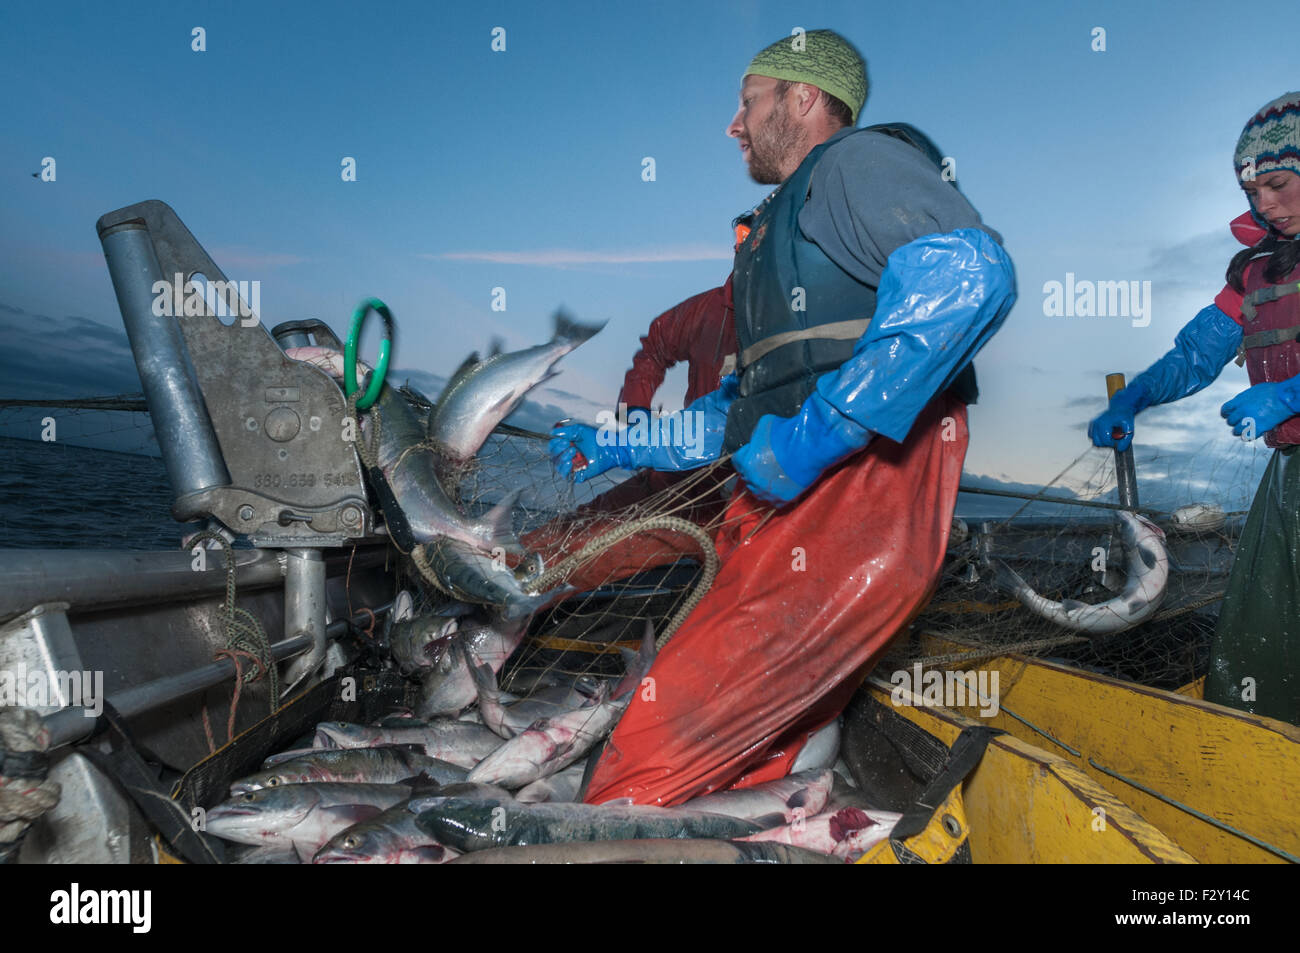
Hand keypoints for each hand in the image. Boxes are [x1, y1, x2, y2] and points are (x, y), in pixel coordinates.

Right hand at [548, 422, 627, 481]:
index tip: (564, 440)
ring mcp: (573, 467)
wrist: (611, 447)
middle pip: (554, 457)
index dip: (555, 444)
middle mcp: (568, 457)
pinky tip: (571, 462)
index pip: (553, 448)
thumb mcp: (579, 430)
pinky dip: (566, 469)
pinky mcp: (579, 475)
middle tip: (569, 445)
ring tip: (573, 451)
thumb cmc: (597, 438)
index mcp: (566, 447)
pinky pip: (567, 476)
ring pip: (559, 467)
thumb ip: (565, 431)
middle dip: (559, 450)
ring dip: (563, 458)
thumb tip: (552, 434)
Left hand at [732, 399, 869, 506]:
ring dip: (762, 484)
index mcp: (747, 463)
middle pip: (746, 477)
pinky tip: (781, 486)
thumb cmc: (788, 434)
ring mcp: (769, 492)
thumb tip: (755, 442)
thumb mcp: (765, 424)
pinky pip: (773, 501)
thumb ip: (755, 436)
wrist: (810, 448)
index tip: (753, 452)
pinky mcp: (783, 499)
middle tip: (764, 463)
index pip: (737, 461)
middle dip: (752, 470)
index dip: (745, 455)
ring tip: (772, 476)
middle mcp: (754, 480)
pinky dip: (775, 494)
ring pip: (758, 492)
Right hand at [1087, 386, 1145, 451]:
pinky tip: (1107, 434)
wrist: (1120, 408)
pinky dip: (1099, 439)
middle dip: (1108, 443)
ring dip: (1103, 442)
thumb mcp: (1130, 427)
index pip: (1105, 441)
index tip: (1120, 440)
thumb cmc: (1125, 417)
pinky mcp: (1091, 426)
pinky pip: (1092, 438)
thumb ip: (1126, 439)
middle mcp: (1095, 423)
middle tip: (1116, 438)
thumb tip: (1120, 449)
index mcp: (1103, 423)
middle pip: (1098, 442)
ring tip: (1111, 436)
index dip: (1113, 444)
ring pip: (1094, 441)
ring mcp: (1092, 424)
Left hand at [1221, 379, 1299, 437]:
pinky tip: (1252, 434)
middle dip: (1234, 422)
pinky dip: (1248, 436)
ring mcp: (1248, 420)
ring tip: (1245, 430)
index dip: (1226, 414)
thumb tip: (1241, 403)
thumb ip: (1244, 399)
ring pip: (1236, 431)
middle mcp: (1241, 411)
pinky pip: (1247, 437)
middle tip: (1240, 422)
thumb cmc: (1273, 392)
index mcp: (1239, 401)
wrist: (1284, 398)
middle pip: (1230, 421)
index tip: (1228, 415)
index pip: (1225, 410)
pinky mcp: (1257, 428)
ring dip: (1240, 431)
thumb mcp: (1253, 391)